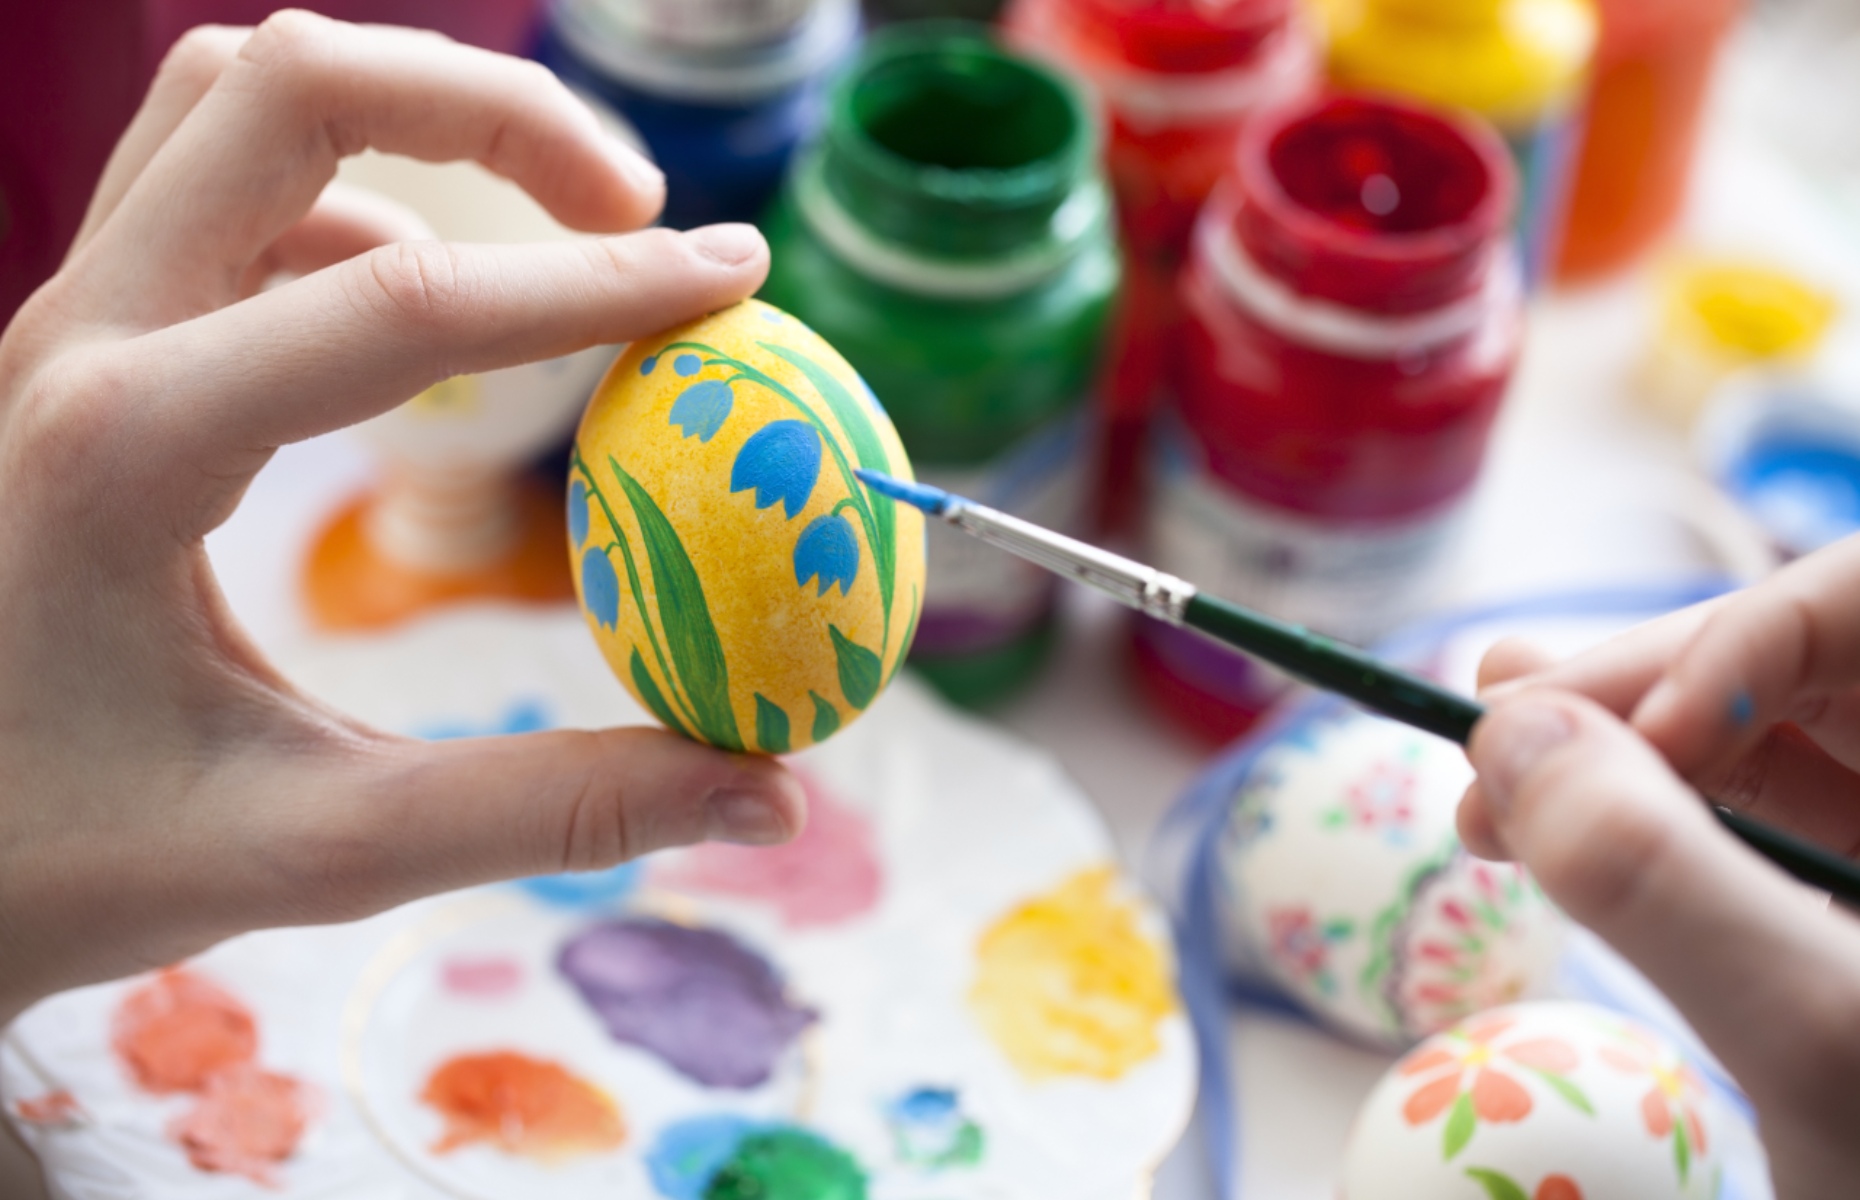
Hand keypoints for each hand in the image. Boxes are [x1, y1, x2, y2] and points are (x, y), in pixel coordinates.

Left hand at [0, 13, 803, 1030]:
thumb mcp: (316, 849)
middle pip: (291, 84)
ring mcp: (57, 323)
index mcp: (125, 451)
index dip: (597, 288)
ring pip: (231, 100)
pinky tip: (412, 314)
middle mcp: (74, 339)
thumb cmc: (61, 861)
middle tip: (637, 213)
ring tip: (543, 236)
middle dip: (496, 114)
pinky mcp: (71, 341)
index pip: (403, 306)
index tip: (734, 282)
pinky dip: (340, 191)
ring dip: (409, 124)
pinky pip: (206, 180)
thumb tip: (770, 796)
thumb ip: (551, 808)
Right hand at [1460, 538, 1859, 1198]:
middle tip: (1498, 735)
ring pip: (1749, 726)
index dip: (1739, 638)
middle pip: (1794, 656)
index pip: (1858, 608)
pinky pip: (1731, 808)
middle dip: (1638, 685)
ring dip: (1613, 738)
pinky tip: (1543, 816)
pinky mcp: (1838, 895)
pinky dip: (1630, 804)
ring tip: (1493, 765)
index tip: (1611, 738)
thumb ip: (1664, 876)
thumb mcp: (1812, 1043)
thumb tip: (1510, 731)